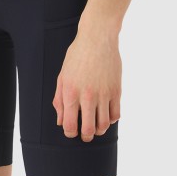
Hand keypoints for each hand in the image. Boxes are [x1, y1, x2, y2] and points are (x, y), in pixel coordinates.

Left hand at [53, 21, 120, 140]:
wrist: (97, 38)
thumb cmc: (77, 56)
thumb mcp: (62, 77)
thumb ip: (60, 101)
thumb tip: (60, 122)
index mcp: (71, 93)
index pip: (70, 125)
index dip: (70, 133)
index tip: (71, 132)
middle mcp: (87, 96)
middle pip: (89, 130)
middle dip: (86, 137)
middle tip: (85, 136)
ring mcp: (104, 94)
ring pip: (104, 125)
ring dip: (100, 130)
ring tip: (97, 128)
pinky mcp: (116, 90)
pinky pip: (116, 115)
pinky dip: (111, 120)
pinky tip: (106, 115)